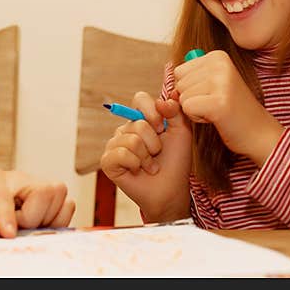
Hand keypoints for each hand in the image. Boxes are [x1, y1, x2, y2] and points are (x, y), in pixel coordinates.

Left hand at [0, 168, 74, 236]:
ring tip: (26, 225)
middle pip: (43, 192)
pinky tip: (39, 225)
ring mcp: (40, 184)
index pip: (3, 193)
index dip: (7, 214)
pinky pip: (69, 207)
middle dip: (31, 218)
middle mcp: (20, 178)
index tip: (8, 234)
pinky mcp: (56, 195)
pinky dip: (57, 221)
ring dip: (46, 221)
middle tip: (16, 229)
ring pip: (60, 199)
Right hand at [100, 91, 191, 222]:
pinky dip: (135, 164)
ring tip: (150, 165)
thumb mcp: (181, 133)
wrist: (171, 190)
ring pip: (131, 140)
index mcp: (141, 120)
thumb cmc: (175, 162)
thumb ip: (175, 112)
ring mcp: (114, 145)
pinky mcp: (108, 161)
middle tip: (157, 154)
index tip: (162, 128)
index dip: (152, 111)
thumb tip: (162, 100)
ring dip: (147, 157)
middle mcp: (125, 130)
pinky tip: (138, 171)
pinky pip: (121, 154)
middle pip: (137, 124)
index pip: (139, 99)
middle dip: (154, 142)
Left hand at [173, 50, 283, 164]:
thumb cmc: (232, 109)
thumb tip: (167, 83)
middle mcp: (220, 64)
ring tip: (217, 110)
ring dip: (195, 109)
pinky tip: (216, 117)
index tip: (213, 94)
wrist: (259, 132)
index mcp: (218, 56)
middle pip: (179, 83)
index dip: (191, 88)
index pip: (179, 71)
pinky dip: (197, 118)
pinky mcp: (218, 102)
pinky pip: (187, 108)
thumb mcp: (212, 84)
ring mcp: (221, 82)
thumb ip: (190, 77)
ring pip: (181, 97)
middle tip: (216, 103)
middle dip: (192, 98)